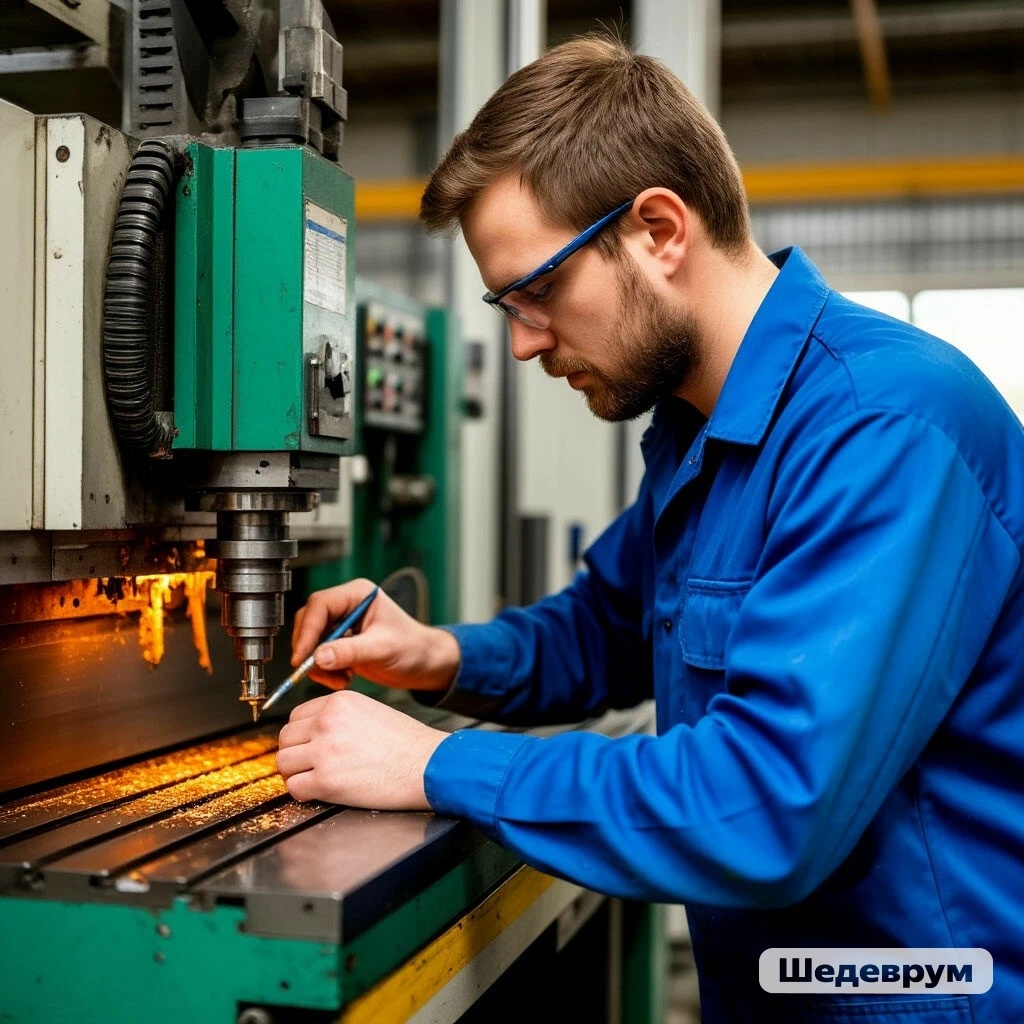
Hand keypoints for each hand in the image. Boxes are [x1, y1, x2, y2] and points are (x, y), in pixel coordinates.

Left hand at [276, 690, 446, 808]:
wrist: (427, 765)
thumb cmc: (406, 742)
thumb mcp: (370, 711)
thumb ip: (339, 716)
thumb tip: (313, 732)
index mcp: (338, 702)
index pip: (296, 716)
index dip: (302, 735)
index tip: (310, 746)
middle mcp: (327, 722)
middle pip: (285, 738)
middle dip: (295, 753)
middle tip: (311, 765)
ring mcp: (325, 751)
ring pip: (284, 763)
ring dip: (296, 773)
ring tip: (316, 778)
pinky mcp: (327, 780)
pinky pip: (294, 788)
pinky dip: (303, 793)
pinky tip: (321, 791)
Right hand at [291, 577, 460, 691]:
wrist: (423, 664)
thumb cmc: (412, 648)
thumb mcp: (382, 649)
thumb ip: (350, 652)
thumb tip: (318, 657)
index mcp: (358, 594)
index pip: (320, 605)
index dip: (308, 631)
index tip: (302, 657)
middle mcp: (346, 605)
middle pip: (309, 621)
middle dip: (310, 650)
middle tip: (316, 672)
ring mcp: (342, 623)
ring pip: (311, 641)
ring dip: (318, 664)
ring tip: (339, 679)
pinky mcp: (340, 642)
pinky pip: (318, 655)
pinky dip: (324, 670)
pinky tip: (343, 679)